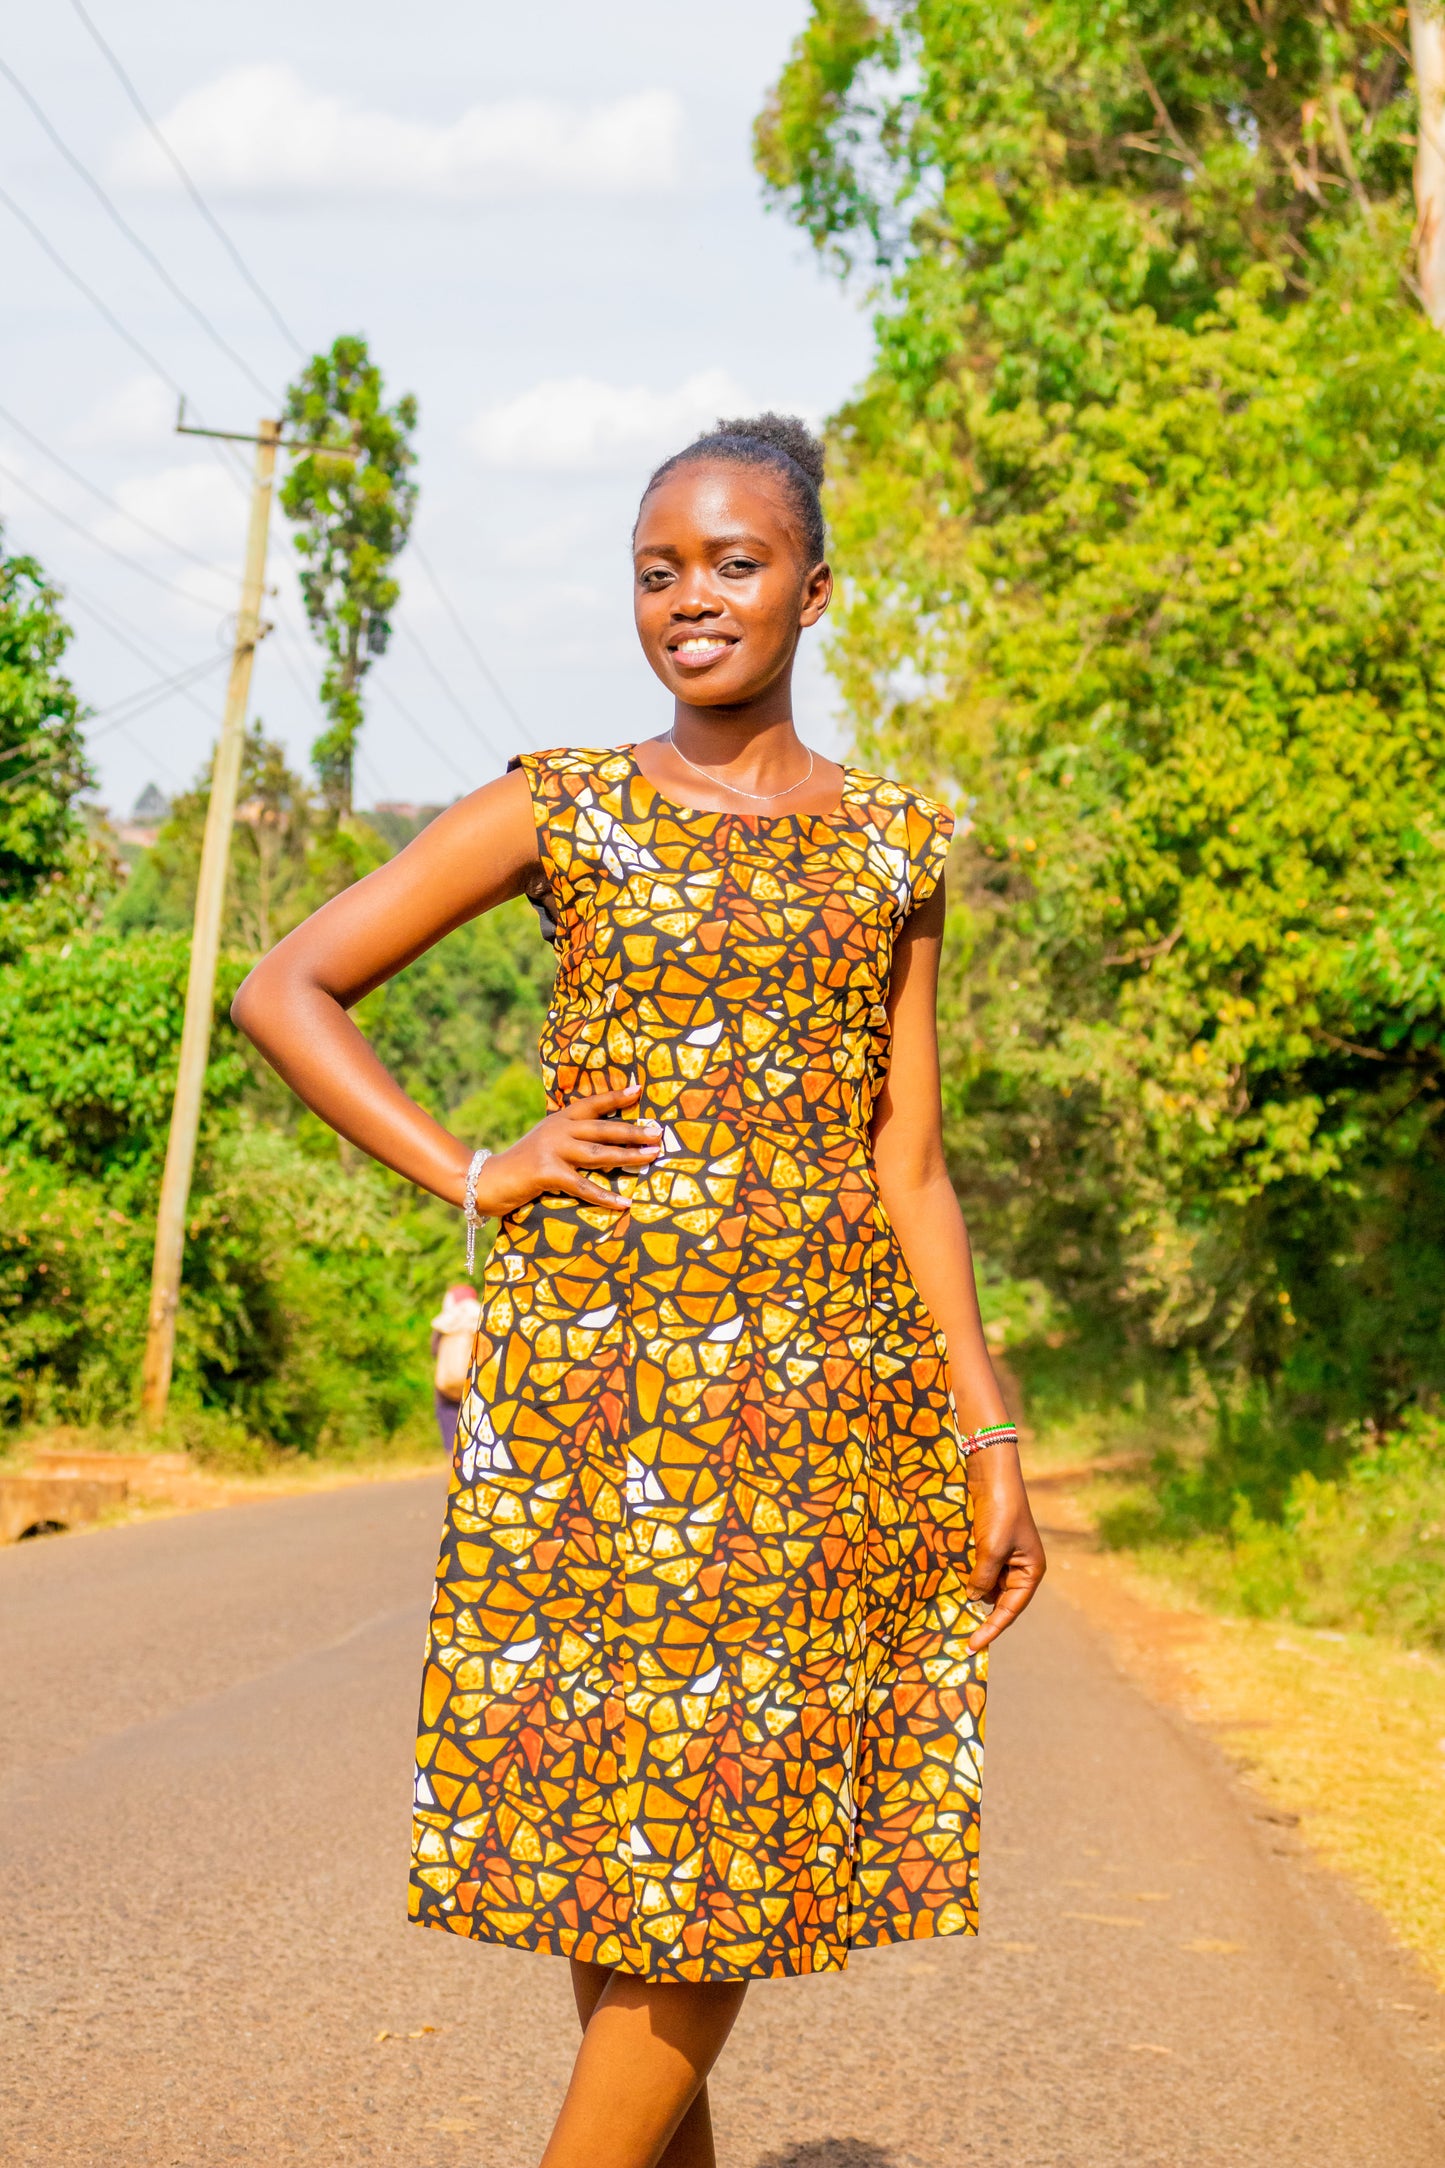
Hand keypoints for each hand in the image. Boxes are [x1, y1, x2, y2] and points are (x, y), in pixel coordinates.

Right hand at [471, 1081, 660, 1217]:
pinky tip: (625, 1202)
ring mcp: (553, 1150)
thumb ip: (569, 1135)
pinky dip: (606, 1196)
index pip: (591, 1104)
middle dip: (633, 1131)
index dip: (615, 1097)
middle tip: (659, 1133)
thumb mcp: (545, 1140)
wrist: (487, 1179)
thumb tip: (602, 1140)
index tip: (639, 1090)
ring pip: (599, 1154)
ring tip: (652, 1156)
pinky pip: (584, 1186)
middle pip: (603, 1129)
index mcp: (559, 1119)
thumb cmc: (521, 1163)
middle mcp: (558, 1130)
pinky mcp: (548, 1173)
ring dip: (629, 1156)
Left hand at [964, 1441, 1045, 1652]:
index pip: (1010, 1610)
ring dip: (973, 1594)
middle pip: (1000, 1602)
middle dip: (981, 1614)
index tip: (972, 1646)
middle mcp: (1021, 1568)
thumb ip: (982, 1578)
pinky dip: (969, 1578)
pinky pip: (981, 1571)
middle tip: (958, 1633)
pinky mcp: (991, 1546)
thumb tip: (972, 1599)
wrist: (992, 1476)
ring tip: (953, 1607)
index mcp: (1031, 1572)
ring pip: (988, 1587)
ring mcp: (1006, 1557)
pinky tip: (955, 1584)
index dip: (991, 1629)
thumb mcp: (991, 1549)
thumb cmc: (1000, 1512)